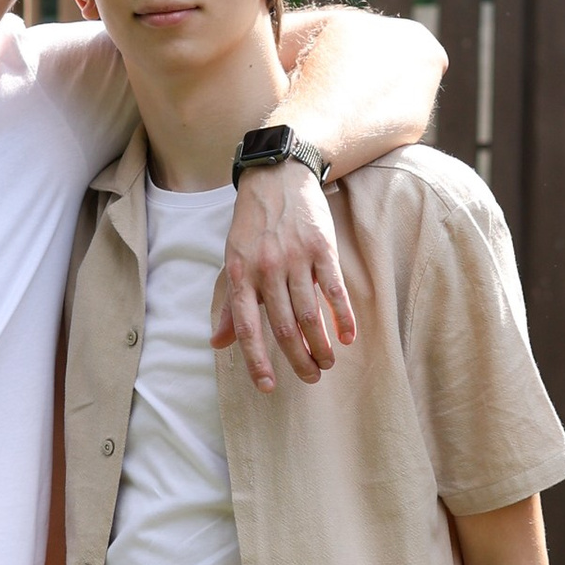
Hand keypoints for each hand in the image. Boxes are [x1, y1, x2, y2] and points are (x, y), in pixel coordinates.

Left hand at [211, 158, 358, 392]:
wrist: (278, 178)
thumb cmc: (253, 226)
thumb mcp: (233, 262)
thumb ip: (231, 306)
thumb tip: (217, 343)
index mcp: (240, 276)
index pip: (248, 328)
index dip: (257, 360)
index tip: (269, 386)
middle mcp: (266, 270)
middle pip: (284, 327)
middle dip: (299, 359)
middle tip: (311, 377)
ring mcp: (295, 258)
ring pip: (310, 314)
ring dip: (321, 344)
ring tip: (328, 362)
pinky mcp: (321, 248)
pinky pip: (334, 290)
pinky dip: (342, 317)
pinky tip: (347, 337)